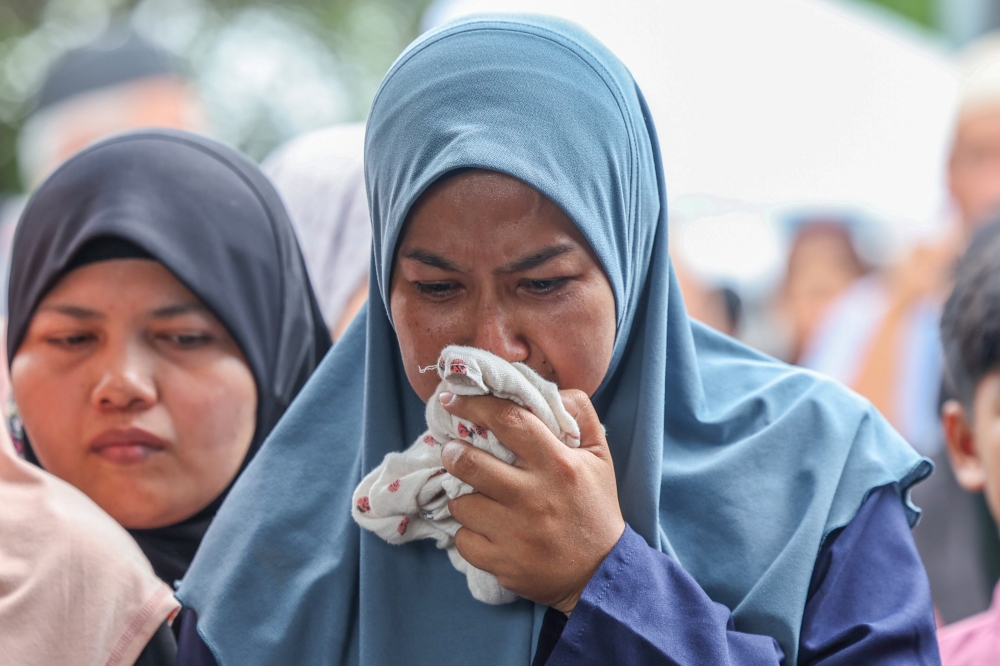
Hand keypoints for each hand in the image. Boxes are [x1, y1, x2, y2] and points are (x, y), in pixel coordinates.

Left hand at [439, 389, 624, 613]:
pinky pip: (463, 539)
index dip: (475, 405)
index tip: (453, 400)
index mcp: (557, 464)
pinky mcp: (502, 562)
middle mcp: (534, 496)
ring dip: (463, 496)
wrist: (601, 573)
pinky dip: (468, 533)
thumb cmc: (596, 507)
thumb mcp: (600, 457)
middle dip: (453, 452)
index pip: (508, 421)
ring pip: (461, 503)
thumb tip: (552, 391)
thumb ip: (580, 416)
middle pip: (470, 462)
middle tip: (453, 450)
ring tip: (477, 496)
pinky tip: (484, 529)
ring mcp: (515, 533)